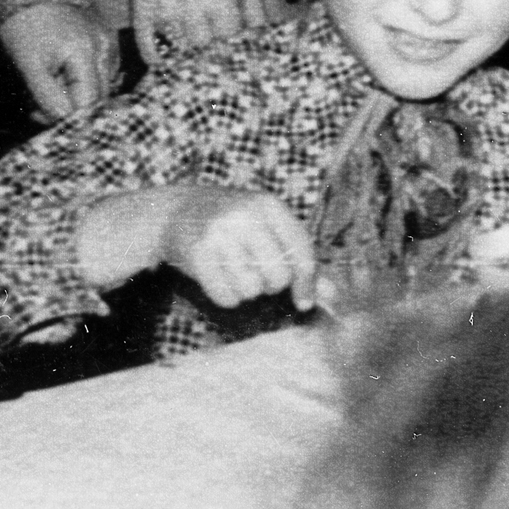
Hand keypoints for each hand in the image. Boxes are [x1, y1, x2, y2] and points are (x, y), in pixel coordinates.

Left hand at [0, 1, 118, 122]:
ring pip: (101, 85)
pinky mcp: (109, 40)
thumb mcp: (28, 67)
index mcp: (85, 51)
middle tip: (39, 107)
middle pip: (98, 96)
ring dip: (76, 94)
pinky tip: (63, 73)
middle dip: (70, 107)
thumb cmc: (24, 31)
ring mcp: (110, 42)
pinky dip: (83, 80)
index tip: (46, 119)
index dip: (70, 116)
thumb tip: (66, 122)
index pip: (89, 100)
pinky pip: (102, 72)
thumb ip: (48, 97)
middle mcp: (105, 46)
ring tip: (49, 84)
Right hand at [129, 0, 274, 64]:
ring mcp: (164, 4)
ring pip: (176, 50)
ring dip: (183, 58)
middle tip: (209, 64)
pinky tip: (165, 59)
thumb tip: (261, 45)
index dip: (230, 51)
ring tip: (189, 60)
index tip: (230, 59)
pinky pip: (148, 47)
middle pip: (201, 48)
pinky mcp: (141, 7)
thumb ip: (255, 15)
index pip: (228, 39)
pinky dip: (157, 58)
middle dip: (207, 56)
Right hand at [155, 186, 316, 310]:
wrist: (176, 211)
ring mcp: (219, 233)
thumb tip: (332, 294)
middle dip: (271, 284)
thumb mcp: (267, 227)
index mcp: (269, 205)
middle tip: (256, 271)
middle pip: (279, 276)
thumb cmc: (233, 224)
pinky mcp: (196, 254)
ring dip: (246, 290)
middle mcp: (245, 216)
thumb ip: (299, 258)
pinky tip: (218, 279)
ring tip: (234, 271)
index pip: (302, 250)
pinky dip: (227, 297)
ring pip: (252, 289)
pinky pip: (226, 297)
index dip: (307, 281)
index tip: (305, 303)